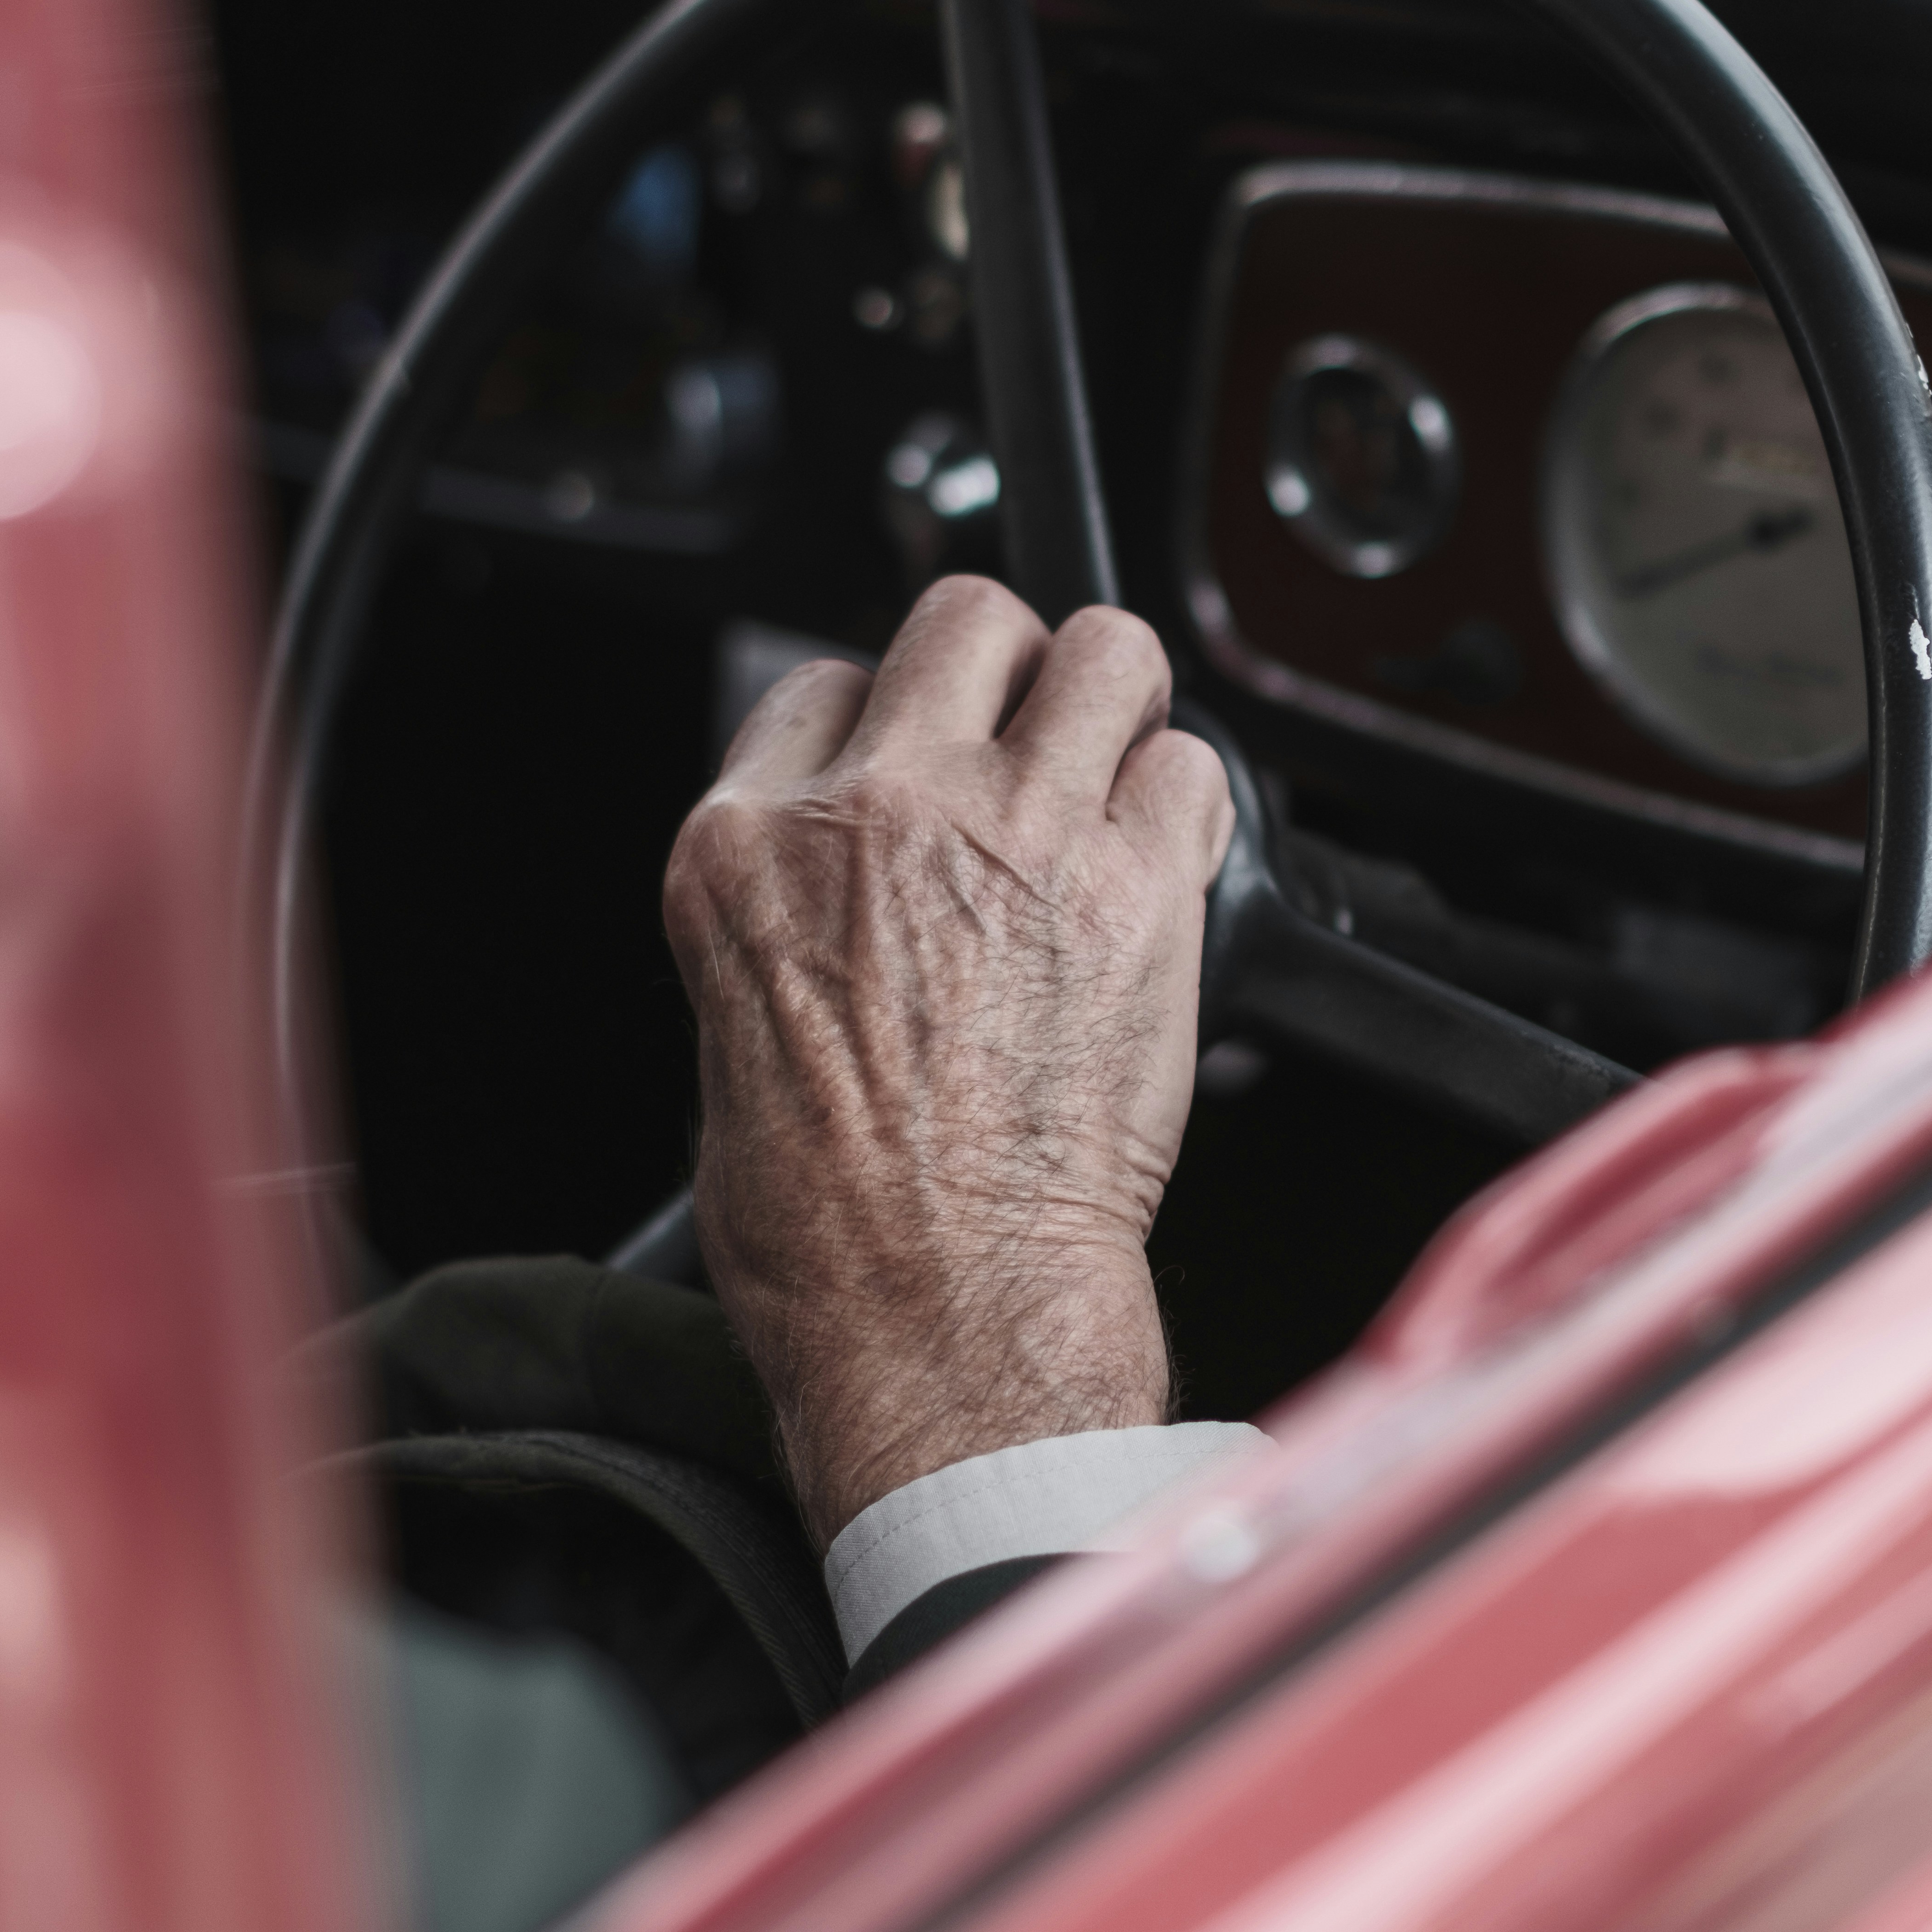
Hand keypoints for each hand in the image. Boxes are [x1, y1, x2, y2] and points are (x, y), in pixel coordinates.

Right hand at [661, 577, 1234, 1547]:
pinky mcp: (1138, 890)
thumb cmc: (832, 1223)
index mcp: (752, 846)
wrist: (938, 1312)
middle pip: (967, 619)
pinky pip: (1194, 768)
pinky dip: (1187, 805)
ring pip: (1106, 652)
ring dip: (1115, 706)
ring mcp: (1016, 836)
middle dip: (1008, 668)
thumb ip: (803, 904)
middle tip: (1031, 743)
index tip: (918, 765)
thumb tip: (861, 874)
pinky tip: (1160, 867)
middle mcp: (881, 811)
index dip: (886, 718)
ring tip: (1112, 778)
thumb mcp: (738, 1024)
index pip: (824, 682)